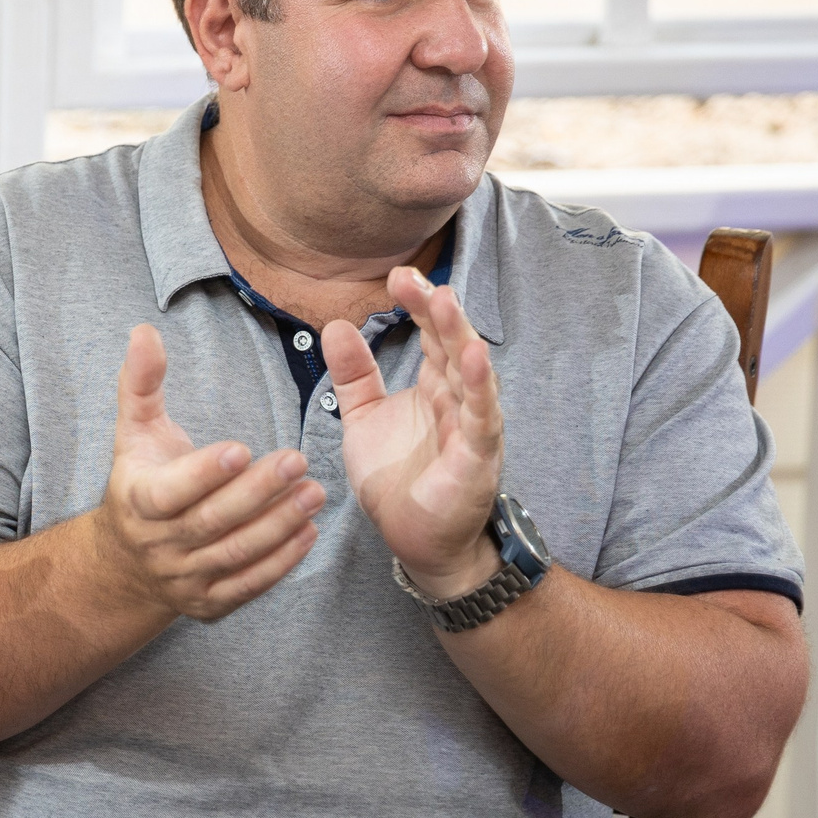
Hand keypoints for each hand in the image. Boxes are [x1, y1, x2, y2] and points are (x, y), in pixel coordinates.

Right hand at [92, 324, 325, 621]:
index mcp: (138, 501)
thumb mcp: (133, 432)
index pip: (170, 492)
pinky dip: (281, 562)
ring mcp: (184, 579)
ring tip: (314, 492)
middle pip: (212, 522)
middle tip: (299, 460)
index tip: (242, 448)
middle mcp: (159, 546)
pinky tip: (308, 531)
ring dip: (278, 525)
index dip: (205, 473)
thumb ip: (142, 383)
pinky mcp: (209, 603)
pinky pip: (248, 585)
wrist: (124, 563)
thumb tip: (144, 331)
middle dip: (258, 492)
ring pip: (235, 555)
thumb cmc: (139, 479)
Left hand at [321, 268, 500, 598]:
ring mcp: (471, 427)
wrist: (415, 541)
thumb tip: (337, 325)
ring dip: (459, 337)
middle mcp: (456, 400)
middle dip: (436, 310)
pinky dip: (479, 388)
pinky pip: (481, 417)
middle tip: (414, 279)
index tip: (397, 276)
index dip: (417, 305)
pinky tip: (473, 358)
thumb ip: (353, 375)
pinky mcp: (477, 458)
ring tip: (446, 301)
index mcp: (433, 387)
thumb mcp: (363, 419)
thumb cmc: (396, 480)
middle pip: (451, 345)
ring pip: (471, 374)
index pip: (429, 335)